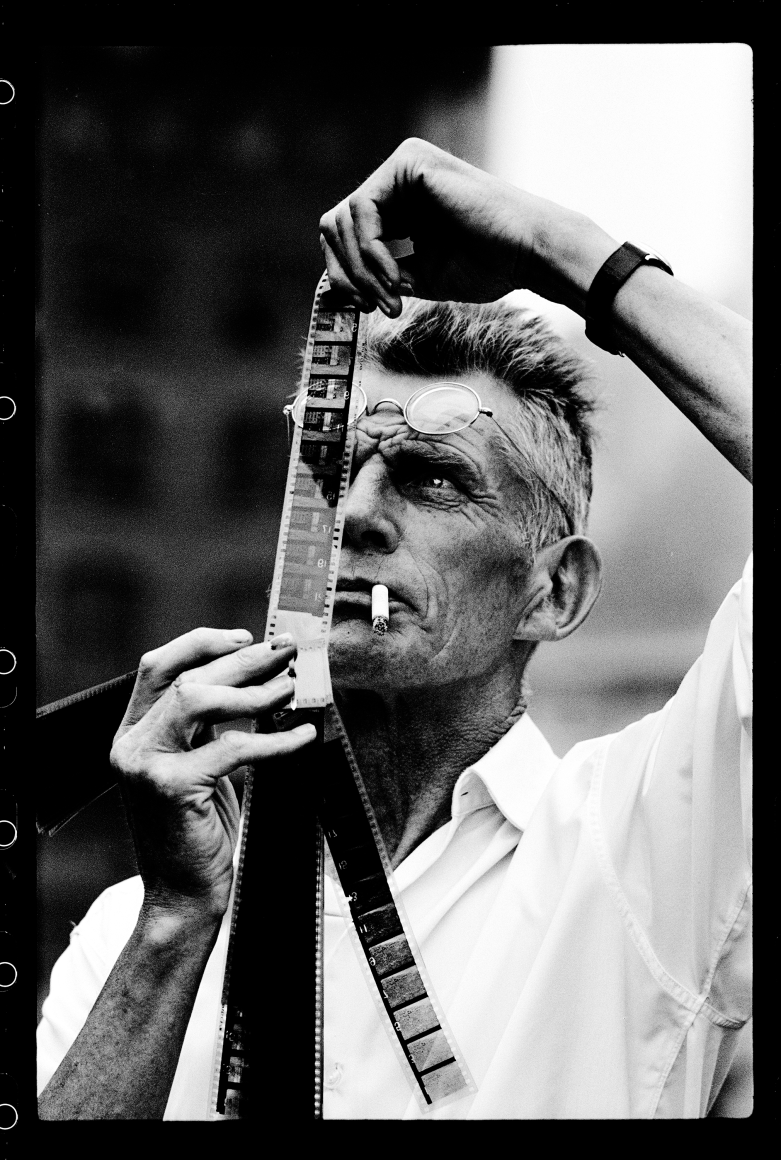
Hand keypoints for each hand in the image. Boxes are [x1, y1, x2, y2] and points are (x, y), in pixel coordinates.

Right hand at [110, 628, 314, 919]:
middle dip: (242, 659)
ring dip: (254, 690)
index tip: (246, 636)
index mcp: (132, 733)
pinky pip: (233, 747)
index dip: (202, 643)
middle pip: (185, 676)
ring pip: (198, 699)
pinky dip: (275, 739)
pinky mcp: (171, 788)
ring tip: (292, 688)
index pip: (157, 666)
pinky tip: (303, 734)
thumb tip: (257, 676)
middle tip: (286, 653)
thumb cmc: (197, 832)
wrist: (182, 899)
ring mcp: (145, 765)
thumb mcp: (197, 767)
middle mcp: (130, 744)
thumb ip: (207, 726)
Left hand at [319, 138, 612, 315]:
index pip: (345, 233)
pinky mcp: (409, 163)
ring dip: (361, 270)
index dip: (344, 273)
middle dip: (345, 273)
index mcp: (401, 202)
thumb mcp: (420, 277)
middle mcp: (397, 178)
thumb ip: (381, 275)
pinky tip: (397, 279)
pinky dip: (372, 254)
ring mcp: (402, 166)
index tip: (364, 308)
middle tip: (370, 306)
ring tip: (393, 297)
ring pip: (343, 220)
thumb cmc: (487, 266)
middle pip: (335, 224)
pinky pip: (362, 211)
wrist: (527, 253)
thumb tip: (336, 287)